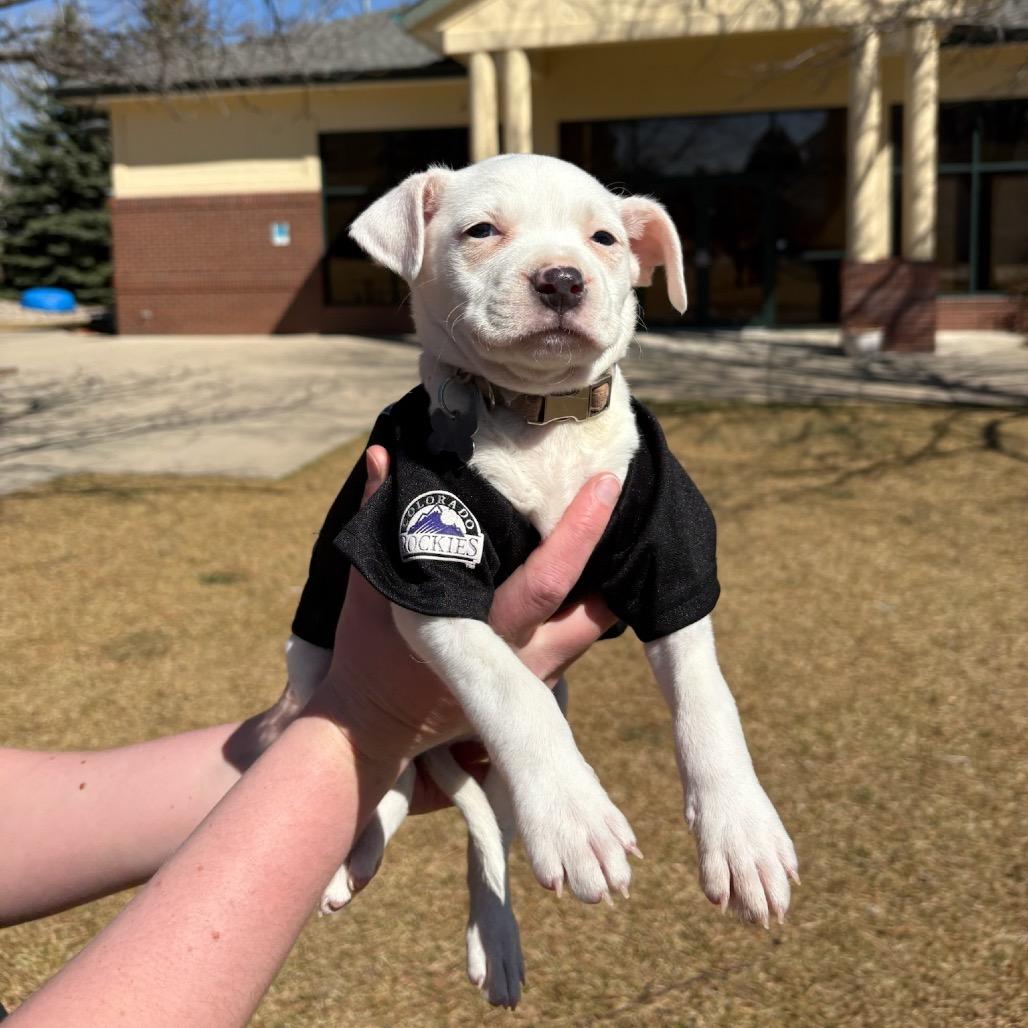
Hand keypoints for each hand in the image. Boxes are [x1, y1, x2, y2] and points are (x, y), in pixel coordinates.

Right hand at [310, 444, 619, 784]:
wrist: (373, 728)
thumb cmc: (370, 653)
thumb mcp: (368, 587)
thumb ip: (378, 519)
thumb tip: (381, 457)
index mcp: (477, 633)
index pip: (546, 581)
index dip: (581, 532)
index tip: (603, 484)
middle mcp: (517, 663)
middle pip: (593, 611)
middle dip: (614, 557)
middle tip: (621, 498)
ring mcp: (532, 682)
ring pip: (590, 630)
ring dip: (606, 583)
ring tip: (617, 530)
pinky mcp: (537, 692)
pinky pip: (577, 644)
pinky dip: (588, 607)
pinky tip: (591, 571)